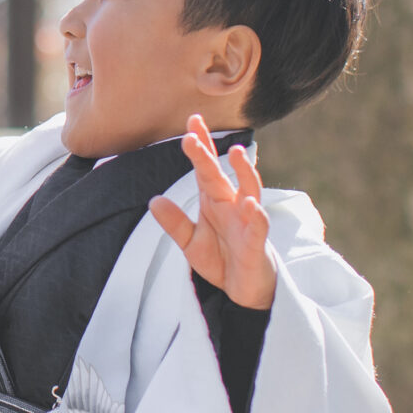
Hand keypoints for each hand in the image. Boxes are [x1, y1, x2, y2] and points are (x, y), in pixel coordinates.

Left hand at [147, 116, 275, 310]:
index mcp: (214, 201)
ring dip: (243, 172)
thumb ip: (175, 223)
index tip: (192, 121)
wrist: (244, 291)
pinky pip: (258, 227)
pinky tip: (249, 205)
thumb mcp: (191, 243)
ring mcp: (247, 222)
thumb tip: (154, 200)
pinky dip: (255, 216)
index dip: (200, 146)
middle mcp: (232, 205)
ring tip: (236, 152)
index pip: (205, 168)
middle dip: (207, 154)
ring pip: (247, 191)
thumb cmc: (222, 259)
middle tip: (193, 131)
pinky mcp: (257, 243)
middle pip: (218, 175)